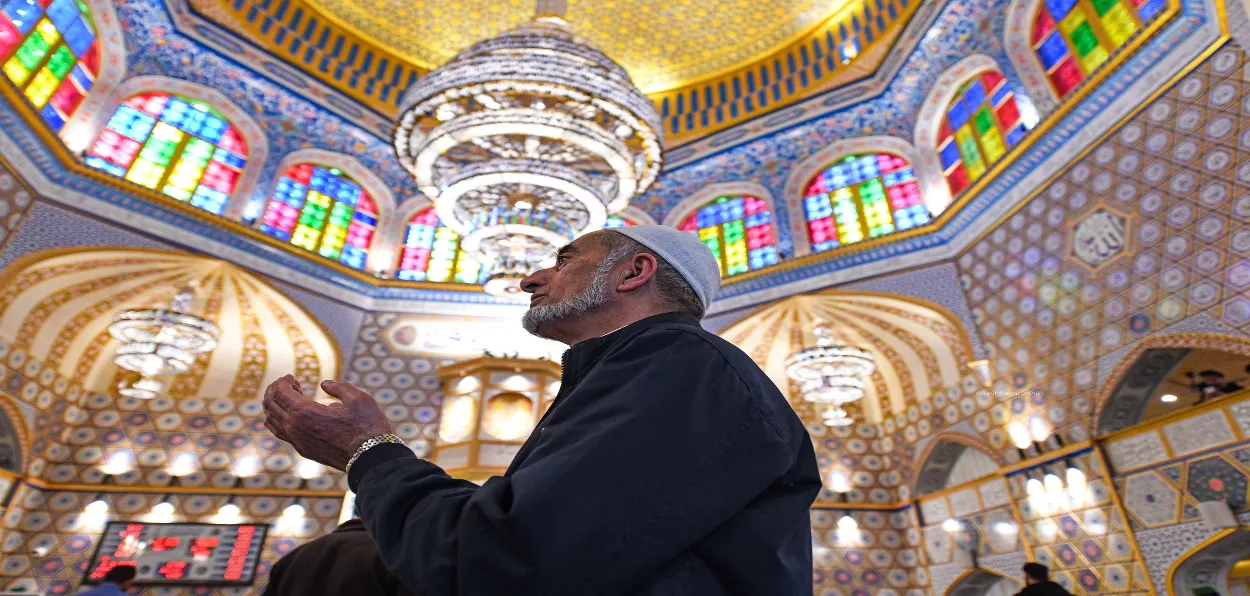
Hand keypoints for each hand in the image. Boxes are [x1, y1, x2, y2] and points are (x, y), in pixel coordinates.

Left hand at [262, 375, 393, 470]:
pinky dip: (278, 420)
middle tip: (288, 384)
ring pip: (271, 420)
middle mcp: (295, 428)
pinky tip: (289, 415)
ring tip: (289, 397)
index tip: (292, 376)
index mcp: (305, 412)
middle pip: (270, 405)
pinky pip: (280, 433)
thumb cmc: (367, 427)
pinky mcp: (303, 450)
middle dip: (275, 390)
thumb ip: (339, 387)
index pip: (280, 393)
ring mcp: (297, 442)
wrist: (370, 459)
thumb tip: (324, 384)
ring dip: (274, 405)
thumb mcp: (357, 398)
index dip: (283, 381)